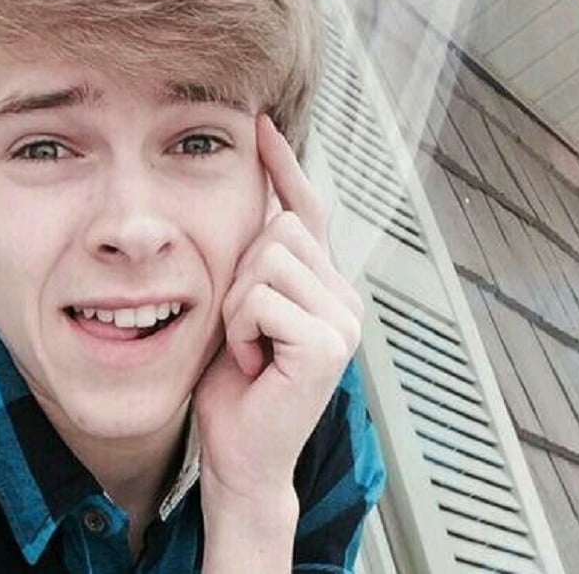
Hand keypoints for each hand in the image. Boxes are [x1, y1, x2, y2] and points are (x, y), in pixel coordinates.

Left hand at [194, 114, 363, 508]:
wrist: (239, 452)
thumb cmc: (234, 384)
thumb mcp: (238, 309)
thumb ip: (253, 261)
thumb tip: (251, 202)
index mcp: (323, 284)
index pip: (306, 209)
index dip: (282, 165)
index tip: (260, 125)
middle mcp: (343, 295)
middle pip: (279, 227)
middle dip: (241, 275)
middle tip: (244, 331)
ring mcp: (344, 318)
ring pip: (268, 258)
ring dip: (238, 307)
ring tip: (248, 347)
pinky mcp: (329, 343)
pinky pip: (260, 298)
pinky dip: (241, 330)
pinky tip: (253, 363)